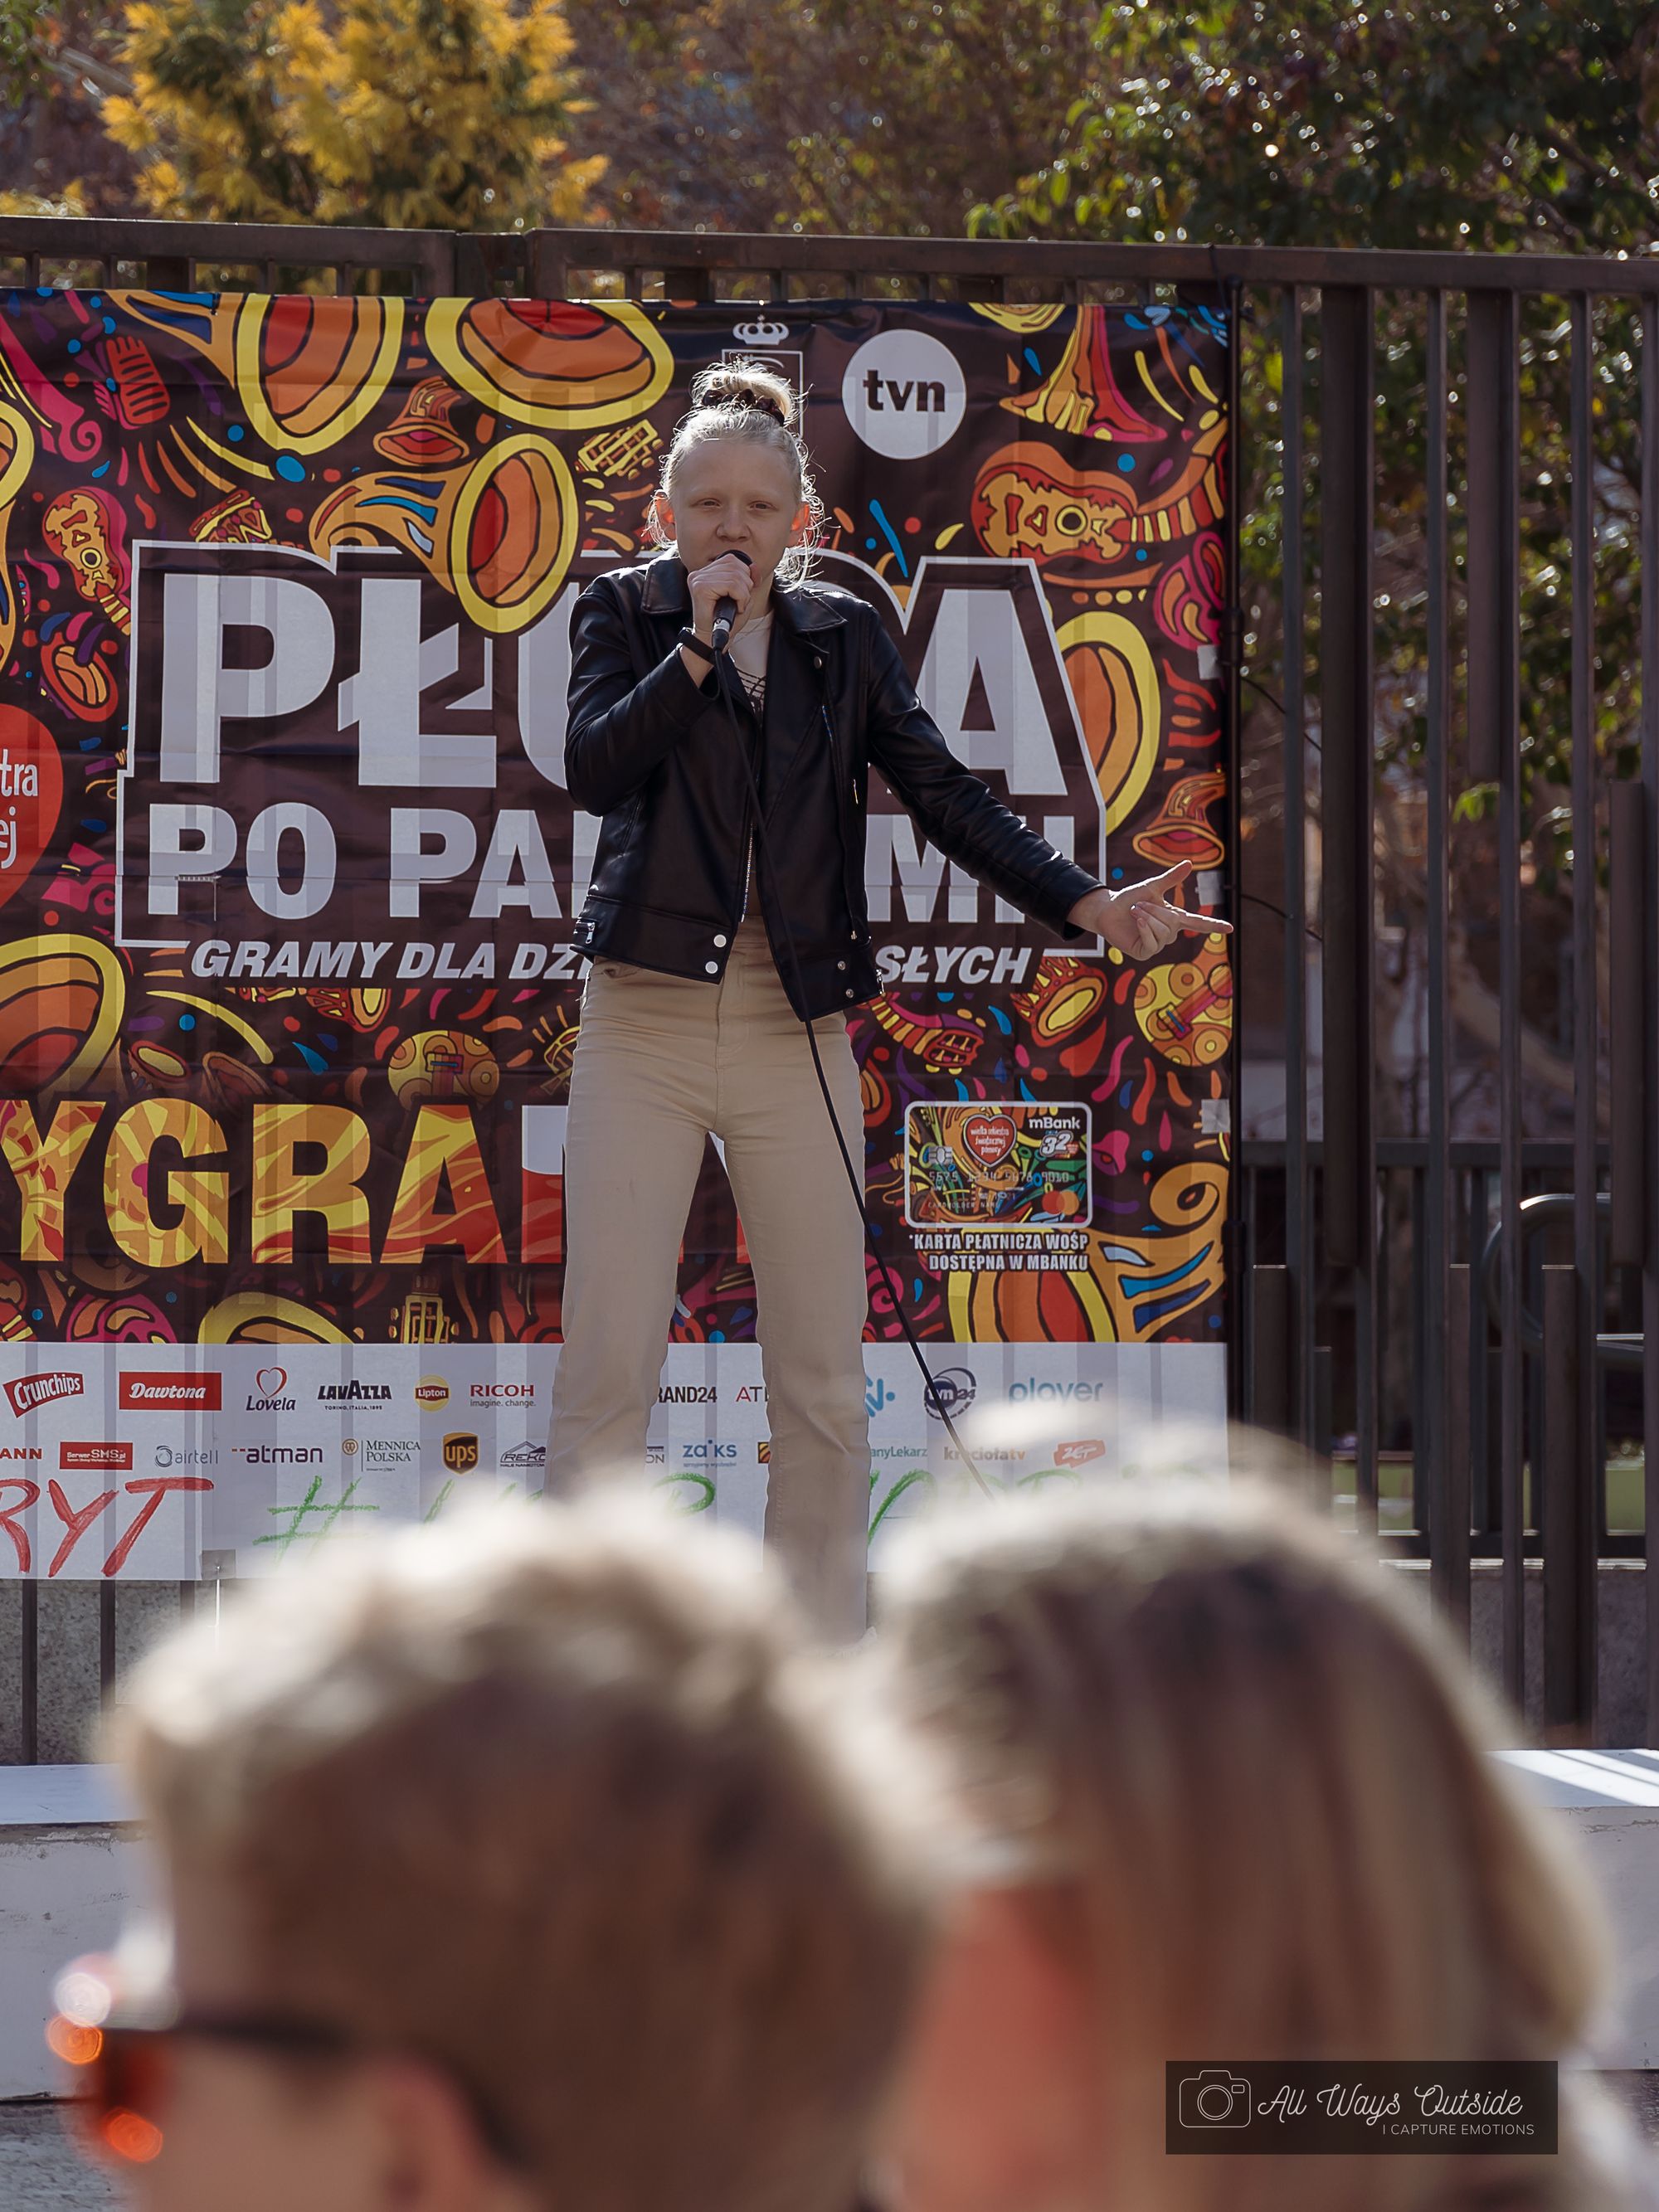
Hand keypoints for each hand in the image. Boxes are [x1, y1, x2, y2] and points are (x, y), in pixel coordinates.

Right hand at [686, 551, 754, 642]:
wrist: (712, 640)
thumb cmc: (726, 621)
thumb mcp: (742, 595)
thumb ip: (748, 578)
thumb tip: (754, 566)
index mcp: (706, 572)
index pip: (732, 559)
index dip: (746, 573)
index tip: (747, 591)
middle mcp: (700, 573)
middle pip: (734, 565)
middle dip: (745, 585)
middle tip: (741, 602)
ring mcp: (698, 579)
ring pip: (735, 576)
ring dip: (744, 594)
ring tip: (739, 606)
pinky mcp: (701, 588)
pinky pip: (731, 585)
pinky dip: (741, 598)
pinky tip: (737, 608)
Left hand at [1067, 861, 1232, 960]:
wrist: (1108, 909)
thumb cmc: (1129, 898)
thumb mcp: (1152, 887)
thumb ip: (1171, 878)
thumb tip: (1189, 863)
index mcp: (1174, 918)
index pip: (1199, 923)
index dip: (1214, 926)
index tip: (1231, 928)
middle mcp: (1169, 933)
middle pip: (1173, 922)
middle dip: (1154, 909)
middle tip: (1138, 905)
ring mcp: (1157, 945)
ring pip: (1162, 931)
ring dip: (1146, 917)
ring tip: (1134, 912)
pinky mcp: (1144, 953)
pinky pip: (1151, 942)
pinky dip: (1143, 928)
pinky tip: (1136, 922)